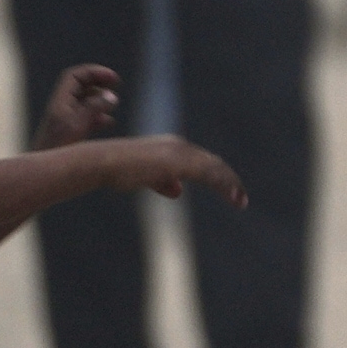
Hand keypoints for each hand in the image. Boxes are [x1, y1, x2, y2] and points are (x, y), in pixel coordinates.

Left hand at [43, 62, 124, 143]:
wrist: (44, 173)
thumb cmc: (57, 148)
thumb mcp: (78, 126)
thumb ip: (94, 109)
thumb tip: (111, 95)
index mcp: (60, 102)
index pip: (75, 76)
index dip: (94, 72)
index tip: (112, 79)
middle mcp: (62, 108)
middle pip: (80, 86)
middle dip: (98, 82)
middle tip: (116, 84)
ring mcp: (65, 120)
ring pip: (84, 101)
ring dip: (99, 99)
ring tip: (113, 103)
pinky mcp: (69, 133)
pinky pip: (85, 117)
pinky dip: (98, 115)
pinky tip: (108, 122)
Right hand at [105, 135, 244, 208]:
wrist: (105, 163)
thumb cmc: (118, 170)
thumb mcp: (145, 176)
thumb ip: (162, 181)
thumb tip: (178, 191)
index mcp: (172, 147)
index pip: (202, 161)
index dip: (217, 175)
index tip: (228, 190)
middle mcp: (179, 146)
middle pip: (212, 163)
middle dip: (227, 180)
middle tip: (240, 198)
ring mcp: (180, 153)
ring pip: (214, 168)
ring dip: (230, 185)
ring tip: (241, 201)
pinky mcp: (180, 162)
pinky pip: (210, 174)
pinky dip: (224, 186)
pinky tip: (234, 198)